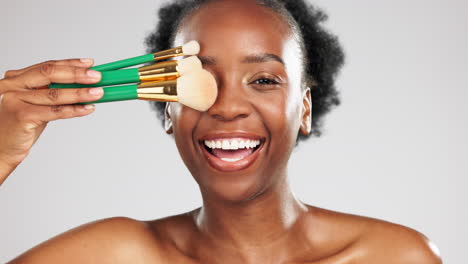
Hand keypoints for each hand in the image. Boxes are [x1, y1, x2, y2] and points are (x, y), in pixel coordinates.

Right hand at [0, 59, 103, 184]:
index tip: (90, 64)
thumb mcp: (37, 104)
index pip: (48, 66)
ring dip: (80, 93)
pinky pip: (54, 111)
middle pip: (50, 74)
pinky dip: (74, 110)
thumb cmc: (21, 125)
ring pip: (55, 94)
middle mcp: (13, 85)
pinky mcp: (22, 116)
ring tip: (98, 93)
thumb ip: (54, 93)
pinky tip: (88, 108)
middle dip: (77, 74)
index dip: (70, 64)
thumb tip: (84, 86)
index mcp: (17, 78)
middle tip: (97, 76)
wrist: (1, 147)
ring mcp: (16, 100)